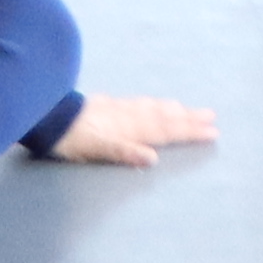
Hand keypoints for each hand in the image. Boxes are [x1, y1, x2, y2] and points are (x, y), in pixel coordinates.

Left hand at [48, 93, 218, 167]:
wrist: (50, 118)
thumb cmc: (73, 140)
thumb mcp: (96, 149)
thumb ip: (124, 152)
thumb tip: (153, 158)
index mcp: (130, 129)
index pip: (166, 131)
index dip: (189, 132)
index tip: (212, 132)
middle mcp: (130, 117)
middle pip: (165, 117)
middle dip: (189, 118)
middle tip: (212, 116)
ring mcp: (120, 109)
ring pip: (154, 108)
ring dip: (174, 110)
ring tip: (190, 109)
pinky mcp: (110, 106)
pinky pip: (141, 104)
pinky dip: (154, 105)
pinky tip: (154, 104)